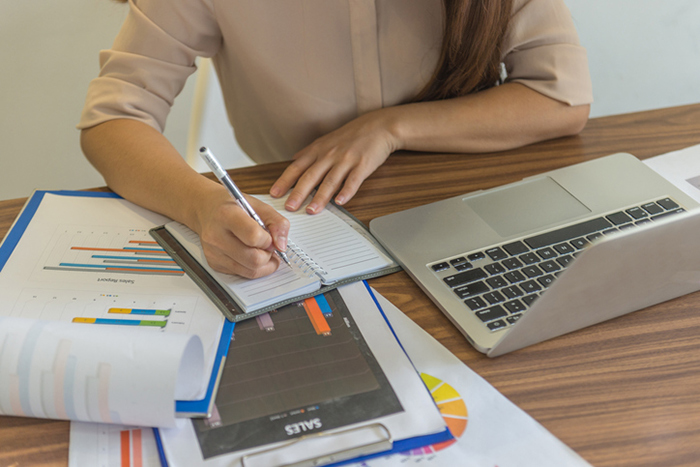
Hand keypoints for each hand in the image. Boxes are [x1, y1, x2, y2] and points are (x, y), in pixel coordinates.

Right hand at [196, 188, 289, 278]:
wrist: (206, 209)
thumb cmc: (232, 206)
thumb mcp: (258, 205)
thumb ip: (276, 222)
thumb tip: (282, 245)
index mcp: (226, 215)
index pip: (253, 236)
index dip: (268, 240)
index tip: (270, 236)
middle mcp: (216, 236)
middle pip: (254, 259)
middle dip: (268, 254)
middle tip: (268, 245)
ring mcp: (214, 253)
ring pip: (250, 271)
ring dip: (263, 263)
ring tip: (261, 250)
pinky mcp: (214, 264)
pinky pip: (242, 274)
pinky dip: (252, 267)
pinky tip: (250, 253)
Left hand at [269, 109, 398, 212]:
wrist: (378, 126)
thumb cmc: (352, 135)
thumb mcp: (326, 140)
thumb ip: (310, 152)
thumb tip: (294, 160)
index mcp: (318, 150)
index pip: (297, 167)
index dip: (285, 181)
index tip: (275, 193)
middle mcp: (329, 155)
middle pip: (311, 176)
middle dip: (299, 192)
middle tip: (290, 207)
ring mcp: (346, 160)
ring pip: (330, 180)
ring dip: (320, 197)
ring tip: (312, 210)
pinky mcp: (362, 165)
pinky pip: (353, 180)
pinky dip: (346, 192)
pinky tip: (340, 202)